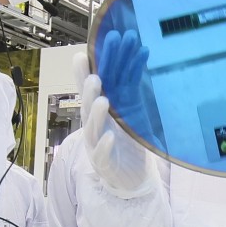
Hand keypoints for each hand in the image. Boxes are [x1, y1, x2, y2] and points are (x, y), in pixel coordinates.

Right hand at [73, 45, 157, 198]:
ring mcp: (98, 144)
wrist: (132, 176)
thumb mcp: (131, 107)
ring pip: (93, 127)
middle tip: (96, 75)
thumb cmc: (128, 139)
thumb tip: (135, 49)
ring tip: (103, 101)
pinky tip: (110, 137)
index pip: (99, 84)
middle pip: (90, 103)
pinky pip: (103, 154)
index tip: (93, 50)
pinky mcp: (106, 163)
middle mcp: (96, 123)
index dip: (98, 67)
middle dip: (91, 88)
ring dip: (96, 114)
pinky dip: (105, 145)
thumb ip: (130, 81)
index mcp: (103, 108)